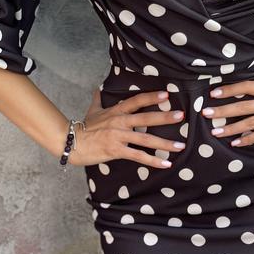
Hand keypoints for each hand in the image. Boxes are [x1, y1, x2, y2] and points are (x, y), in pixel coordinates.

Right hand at [68, 88, 185, 167]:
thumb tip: (97, 89)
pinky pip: (138, 156)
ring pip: (146, 139)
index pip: (136, 101)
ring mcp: (119, 137)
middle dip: (165, 117)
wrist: (72, 143)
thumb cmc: (83, 128)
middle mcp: (120, 122)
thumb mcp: (92, 111)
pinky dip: (153, 161)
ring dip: (165, 143)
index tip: (166, 94)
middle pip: (146, 118)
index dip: (151, 97)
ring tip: (180, 146)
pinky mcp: (116, 151)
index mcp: (116, 111)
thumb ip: (98, 100)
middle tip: (181, 115)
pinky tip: (166, 164)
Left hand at [200, 70, 253, 146]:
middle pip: (243, 104)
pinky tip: (237, 143)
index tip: (214, 93)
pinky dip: (248, 139)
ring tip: (217, 133)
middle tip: (206, 114)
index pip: (247, 86)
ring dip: (231, 128)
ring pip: (250, 122)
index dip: (230, 89)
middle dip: (223, 110)